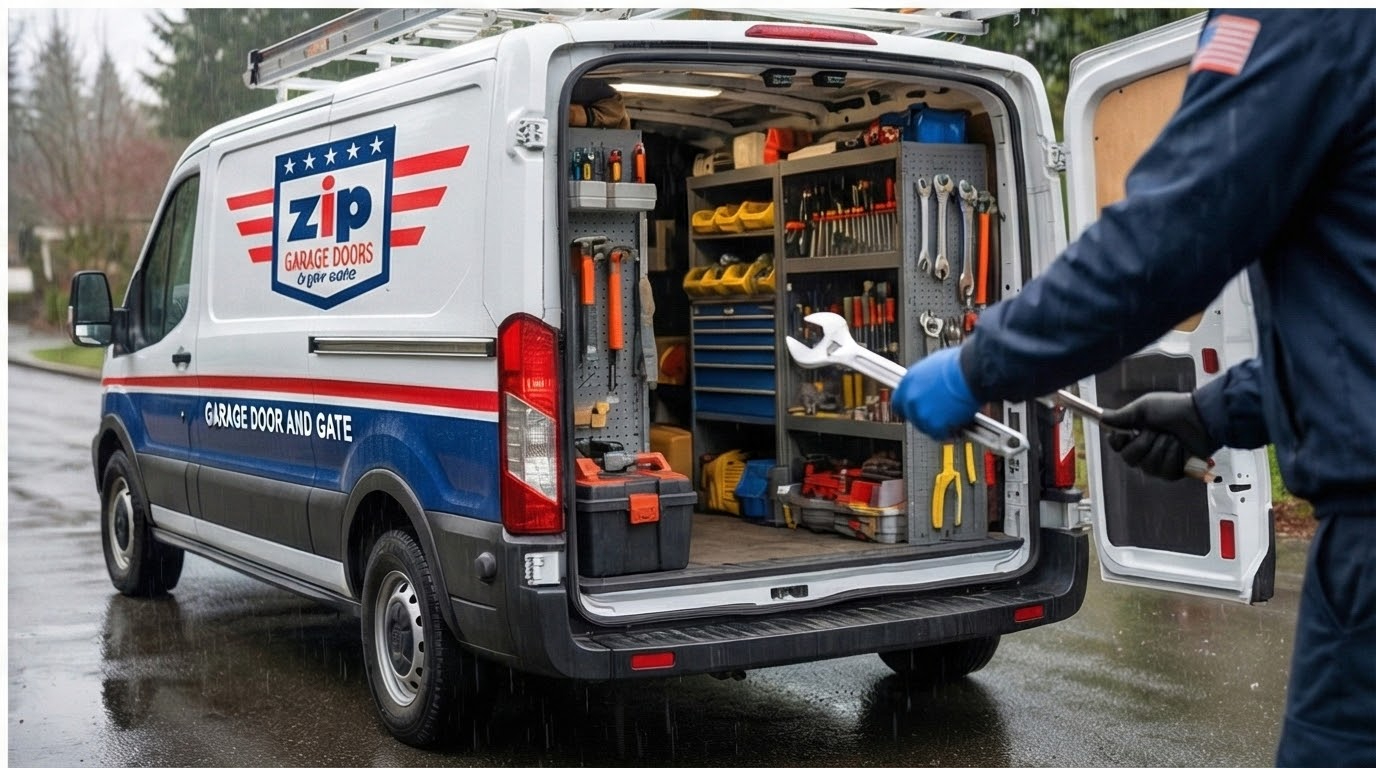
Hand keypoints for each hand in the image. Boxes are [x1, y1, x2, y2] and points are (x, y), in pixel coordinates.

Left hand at [892, 347, 979, 438]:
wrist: (972, 371)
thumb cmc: (959, 365)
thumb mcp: (934, 366)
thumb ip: (926, 380)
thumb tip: (931, 386)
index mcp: (908, 381)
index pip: (898, 402)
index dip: (909, 408)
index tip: (918, 410)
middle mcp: (910, 397)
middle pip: (912, 417)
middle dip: (926, 417)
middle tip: (941, 415)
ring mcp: (920, 412)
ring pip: (925, 427)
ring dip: (938, 425)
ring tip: (953, 420)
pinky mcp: (933, 424)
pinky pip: (939, 434)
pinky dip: (949, 433)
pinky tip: (958, 427)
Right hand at [1100, 392, 1220, 480]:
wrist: (1203, 418)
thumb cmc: (1176, 409)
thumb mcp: (1144, 407)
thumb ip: (1122, 416)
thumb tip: (1102, 418)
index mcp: (1136, 433)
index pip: (1116, 445)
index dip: (1118, 441)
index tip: (1124, 433)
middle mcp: (1145, 449)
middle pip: (1128, 458)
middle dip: (1142, 443)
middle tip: (1155, 431)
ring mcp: (1159, 462)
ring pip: (1147, 466)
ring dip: (1160, 449)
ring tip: (1172, 438)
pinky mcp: (1174, 472)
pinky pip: (1164, 471)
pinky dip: (1173, 457)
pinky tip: (1180, 448)